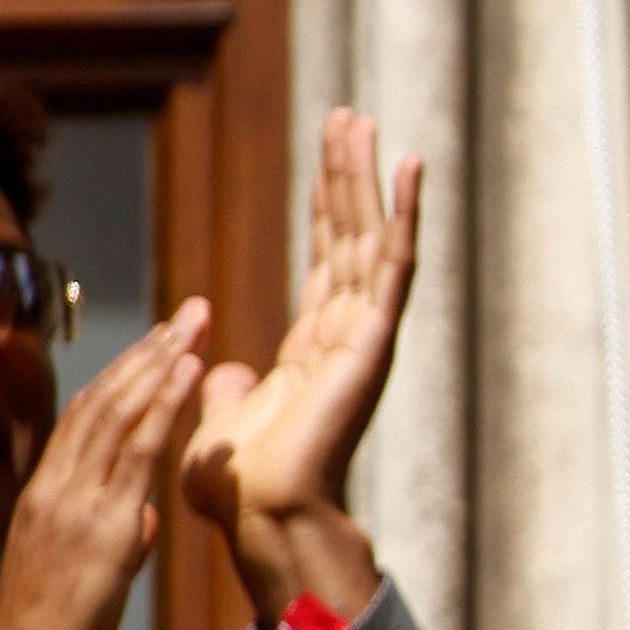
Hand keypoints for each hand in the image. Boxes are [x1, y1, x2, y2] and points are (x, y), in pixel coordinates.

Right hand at [0, 303, 212, 629]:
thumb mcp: (85, 573)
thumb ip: (111, 535)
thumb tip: (141, 514)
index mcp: (47, 497)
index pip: (87, 417)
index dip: (126, 374)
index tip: (161, 341)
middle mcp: (55, 489)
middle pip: (103, 400)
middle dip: (148, 351)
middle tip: (188, 311)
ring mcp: (74, 503)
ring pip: (117, 413)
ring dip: (160, 362)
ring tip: (194, 323)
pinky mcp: (100, 525)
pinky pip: (135, 450)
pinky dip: (164, 403)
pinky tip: (189, 370)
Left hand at [180, 110, 421, 627]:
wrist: (261, 512)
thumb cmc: (242, 484)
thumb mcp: (221, 418)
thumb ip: (225, 387)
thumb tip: (220, 368)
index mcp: (316, 347)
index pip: (327, 259)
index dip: (328, 205)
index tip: (329, 155)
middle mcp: (349, 332)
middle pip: (351, 235)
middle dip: (348, 175)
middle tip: (347, 118)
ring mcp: (366, 333)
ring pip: (370, 237)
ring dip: (368, 178)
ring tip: (363, 123)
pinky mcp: (373, 337)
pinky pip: (392, 264)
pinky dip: (404, 213)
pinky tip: (408, 165)